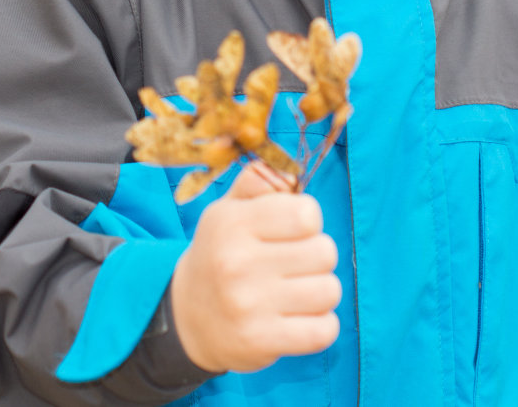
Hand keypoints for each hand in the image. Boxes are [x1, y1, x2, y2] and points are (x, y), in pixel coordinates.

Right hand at [168, 161, 341, 372]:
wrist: (187, 318)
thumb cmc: (220, 254)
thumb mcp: (227, 210)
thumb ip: (258, 182)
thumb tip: (290, 175)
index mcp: (233, 223)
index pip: (307, 214)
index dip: (308, 222)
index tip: (291, 232)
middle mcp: (237, 262)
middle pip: (325, 252)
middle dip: (316, 257)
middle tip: (293, 265)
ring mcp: (249, 306)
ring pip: (329, 291)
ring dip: (319, 292)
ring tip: (294, 292)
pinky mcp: (261, 342)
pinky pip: (325, 330)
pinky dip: (320, 325)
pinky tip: (297, 319)